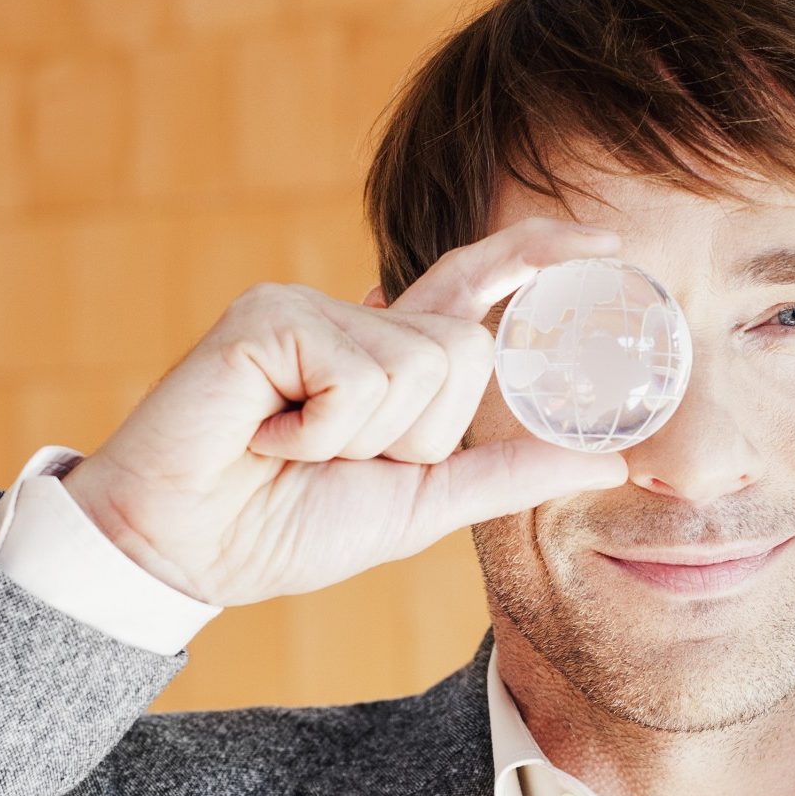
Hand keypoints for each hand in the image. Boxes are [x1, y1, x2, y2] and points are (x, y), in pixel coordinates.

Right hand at [58, 216, 631, 607]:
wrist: (181, 553)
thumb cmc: (282, 529)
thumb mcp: (420, 506)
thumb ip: (507, 474)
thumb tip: (612, 459)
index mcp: (389, 354)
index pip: (476, 286)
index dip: (537, 254)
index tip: (606, 242)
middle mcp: (354, 317)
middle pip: (466, 352)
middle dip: (417, 436)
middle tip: (331, 459)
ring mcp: (309, 307)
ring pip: (420, 363)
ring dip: (363, 438)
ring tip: (289, 447)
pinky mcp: (269, 314)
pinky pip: (359, 376)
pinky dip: (320, 431)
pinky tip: (264, 437)